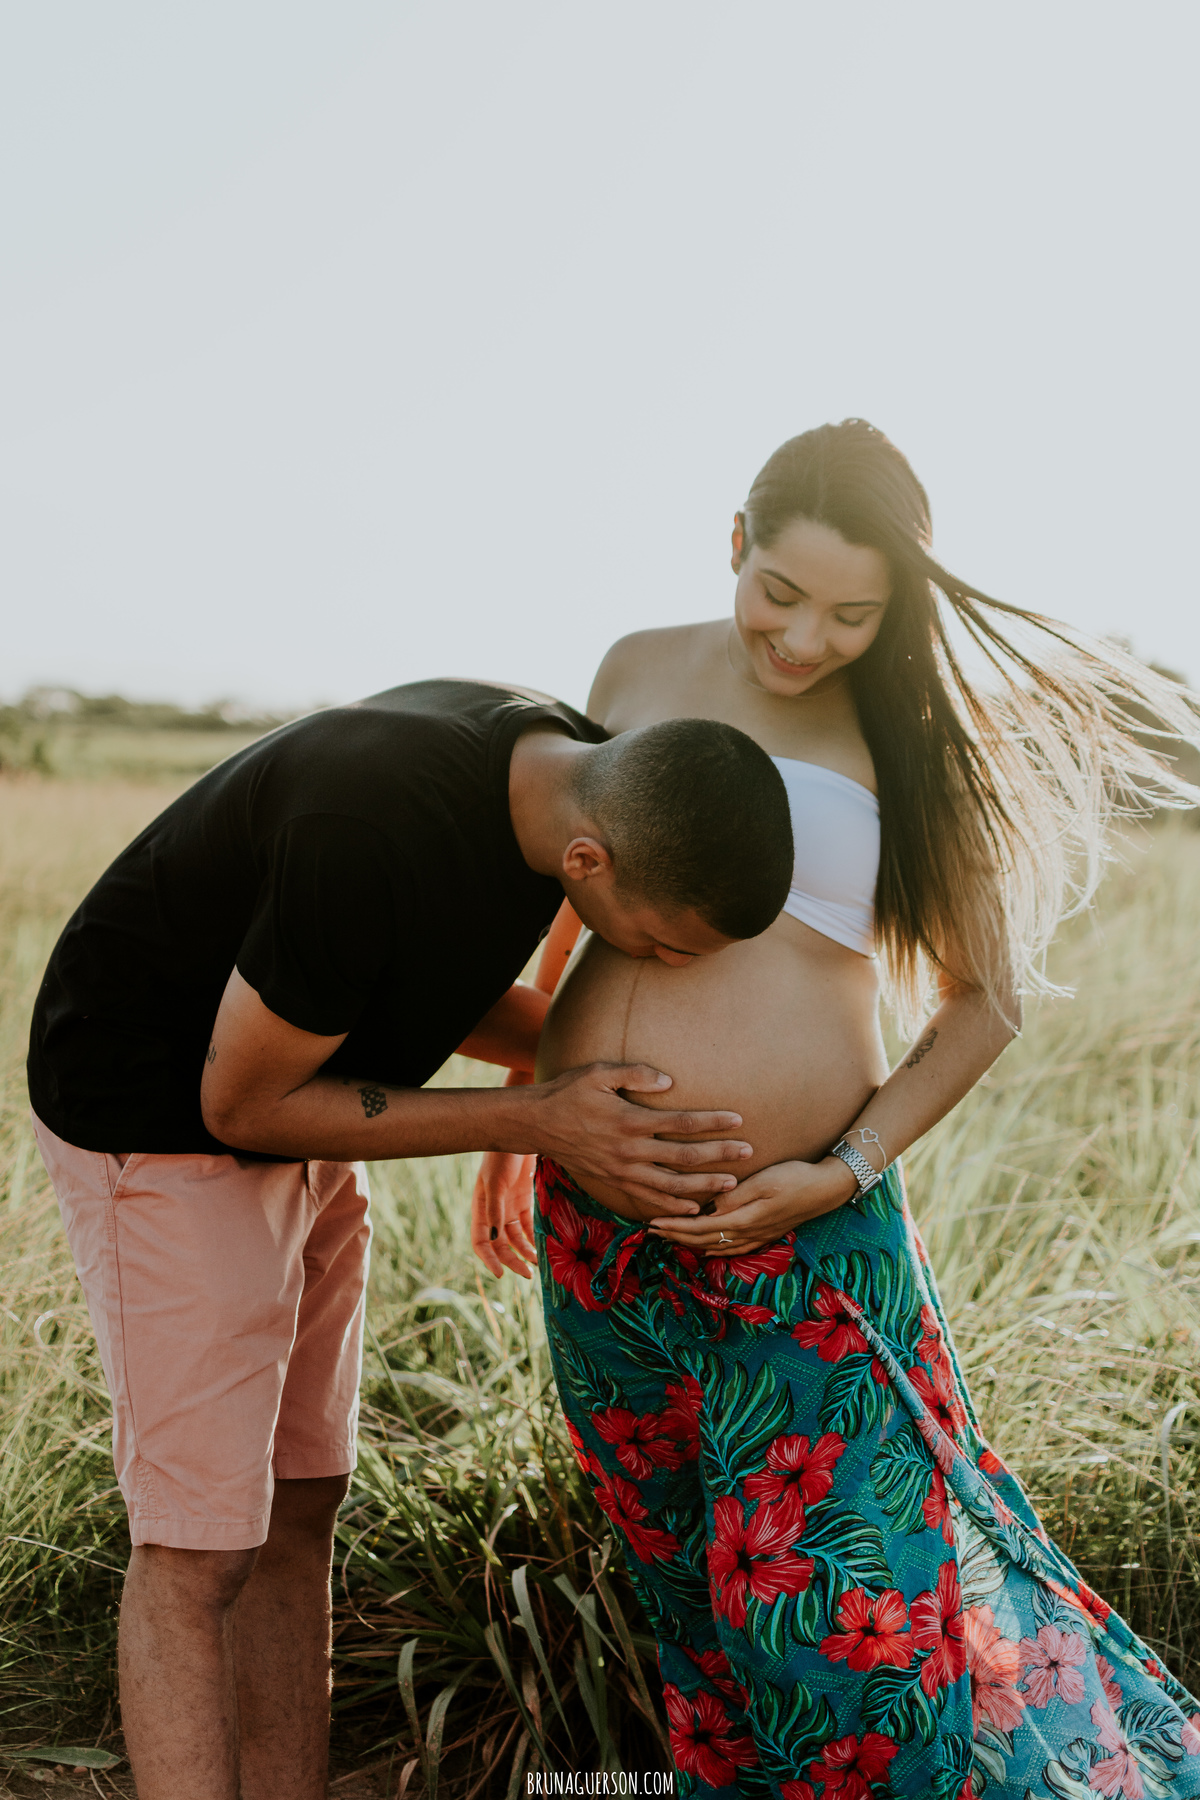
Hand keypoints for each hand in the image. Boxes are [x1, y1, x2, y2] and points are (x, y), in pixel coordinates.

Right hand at [471, 1150, 536, 1279]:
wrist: (521, 1134)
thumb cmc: (502, 1155)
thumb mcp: (496, 1182)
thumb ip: (494, 1210)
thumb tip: (493, 1238)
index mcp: (480, 1208)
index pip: (480, 1241)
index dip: (488, 1259)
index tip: (501, 1274)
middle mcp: (494, 1211)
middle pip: (500, 1243)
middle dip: (512, 1260)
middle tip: (528, 1274)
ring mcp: (509, 1206)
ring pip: (515, 1237)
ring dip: (524, 1251)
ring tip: (537, 1264)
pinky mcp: (524, 1200)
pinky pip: (528, 1225)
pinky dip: (533, 1237)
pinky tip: (541, 1247)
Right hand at [527, 1063, 751, 1213]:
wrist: (537, 1124)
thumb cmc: (569, 1092)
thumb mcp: (598, 1073)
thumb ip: (634, 1074)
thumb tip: (669, 1080)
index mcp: (630, 1121)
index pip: (681, 1123)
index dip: (712, 1121)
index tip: (738, 1119)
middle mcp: (630, 1151)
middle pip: (684, 1158)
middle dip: (720, 1156)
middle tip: (748, 1153)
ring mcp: (622, 1172)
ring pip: (672, 1186)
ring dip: (704, 1186)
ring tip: (731, 1185)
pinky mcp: (614, 1183)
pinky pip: (649, 1200)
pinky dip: (674, 1206)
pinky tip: (694, 1208)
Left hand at [648, 1156, 856, 1255]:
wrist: (826, 1189)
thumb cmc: (795, 1178)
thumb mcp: (763, 1182)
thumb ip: (734, 1197)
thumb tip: (707, 1210)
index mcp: (743, 1220)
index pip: (699, 1227)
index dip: (674, 1226)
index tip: (653, 1222)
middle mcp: (747, 1234)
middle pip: (703, 1240)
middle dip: (675, 1236)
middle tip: (651, 1231)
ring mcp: (756, 1237)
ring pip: (715, 1247)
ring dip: (690, 1243)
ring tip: (670, 1238)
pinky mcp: (763, 1234)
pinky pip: (730, 1248)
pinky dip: (712, 1248)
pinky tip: (705, 1246)